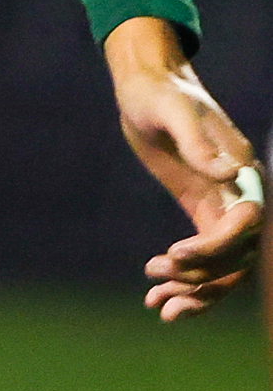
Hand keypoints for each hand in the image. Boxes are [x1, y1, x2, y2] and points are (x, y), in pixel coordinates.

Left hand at [104, 17, 261, 318]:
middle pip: (237, 256)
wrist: (146, 85)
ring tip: (156, 305)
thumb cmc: (160, 92)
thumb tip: (228, 171)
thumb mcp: (172, 110)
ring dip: (195, 291)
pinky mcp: (200, 210)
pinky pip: (204, 256)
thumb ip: (198, 141)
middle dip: (203, 278)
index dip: (215, 247)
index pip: (244, 225)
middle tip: (158, 280)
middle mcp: (239, 195)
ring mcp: (221, 206)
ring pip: (223, 267)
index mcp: (242, 173)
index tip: (175, 255)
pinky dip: (185, 280)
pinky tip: (155, 297)